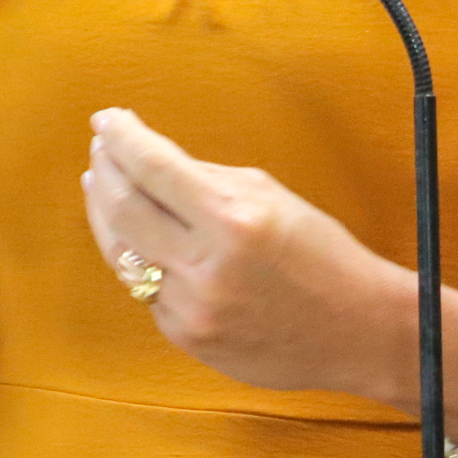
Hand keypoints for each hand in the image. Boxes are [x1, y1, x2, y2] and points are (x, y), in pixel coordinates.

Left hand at [78, 107, 409, 397]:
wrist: (356, 330)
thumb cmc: (322, 253)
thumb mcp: (270, 195)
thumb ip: (206, 178)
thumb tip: (148, 158)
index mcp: (234, 218)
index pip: (153, 167)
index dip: (121, 138)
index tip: (107, 119)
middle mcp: (206, 266)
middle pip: (122, 208)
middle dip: (104, 169)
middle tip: (101, 148)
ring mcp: (192, 308)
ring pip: (121, 254)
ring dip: (105, 213)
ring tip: (101, 185)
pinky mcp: (187, 338)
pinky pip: (146, 290)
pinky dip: (137, 257)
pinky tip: (136, 237)